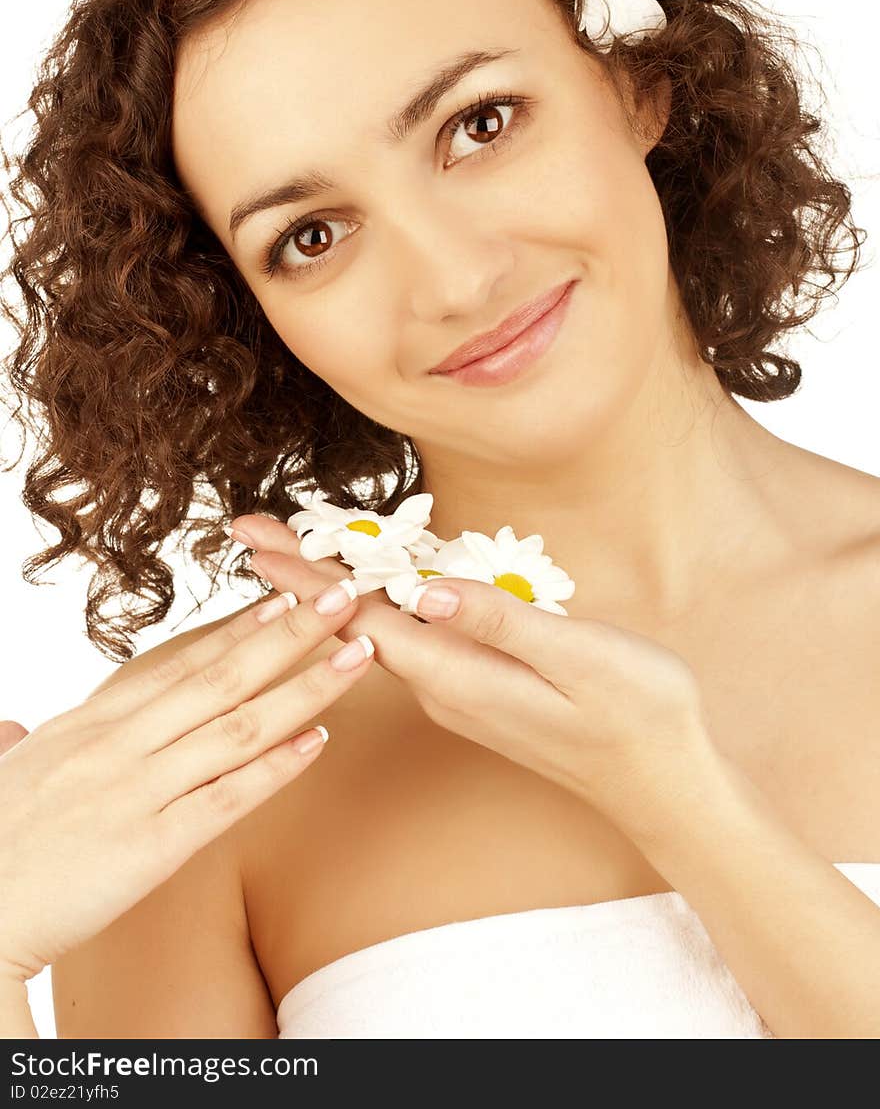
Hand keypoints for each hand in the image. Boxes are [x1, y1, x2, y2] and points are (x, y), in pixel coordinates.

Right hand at [0, 582, 371, 982]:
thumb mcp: (2, 773)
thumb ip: (18, 742)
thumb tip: (12, 726)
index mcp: (91, 723)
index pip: (178, 662)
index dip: (237, 628)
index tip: (282, 596)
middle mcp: (120, 743)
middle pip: (221, 676)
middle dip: (289, 633)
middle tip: (342, 598)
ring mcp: (139, 789)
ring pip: (239, 724)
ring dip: (306, 687)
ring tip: (356, 656)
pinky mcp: (152, 844)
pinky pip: (228, 796)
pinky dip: (278, 766)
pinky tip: (321, 741)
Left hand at [233, 514, 718, 838]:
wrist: (662, 783)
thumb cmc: (636, 713)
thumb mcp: (578, 657)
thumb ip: (500, 623)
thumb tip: (424, 590)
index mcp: (457, 676)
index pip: (360, 616)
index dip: (306, 572)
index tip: (255, 538)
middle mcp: (442, 688)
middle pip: (351, 622)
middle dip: (298, 573)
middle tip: (246, 530)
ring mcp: (457, 692)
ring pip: (375, 630)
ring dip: (328, 588)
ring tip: (284, 552)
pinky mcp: (476, 690)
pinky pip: (406, 642)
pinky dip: (372, 607)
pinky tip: (361, 593)